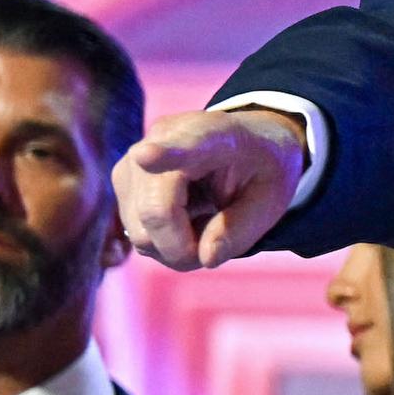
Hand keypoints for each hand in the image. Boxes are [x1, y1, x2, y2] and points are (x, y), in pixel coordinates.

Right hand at [115, 108, 309, 270]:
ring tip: (205, 220)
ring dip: (176, 246)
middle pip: (154, 213)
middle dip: (184, 248)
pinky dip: (165, 241)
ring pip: (141, 233)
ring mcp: (135, 161)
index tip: (147, 156)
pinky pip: (139, 235)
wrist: (244, 143)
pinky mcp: (122, 183)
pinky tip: (186, 219)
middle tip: (218, 243)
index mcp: (214, 136)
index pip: (187, 145)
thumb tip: (205, 258)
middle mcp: (163, 140)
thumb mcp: (271, 200)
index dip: (164, 154)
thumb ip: (241, 228)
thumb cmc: (260, 170)